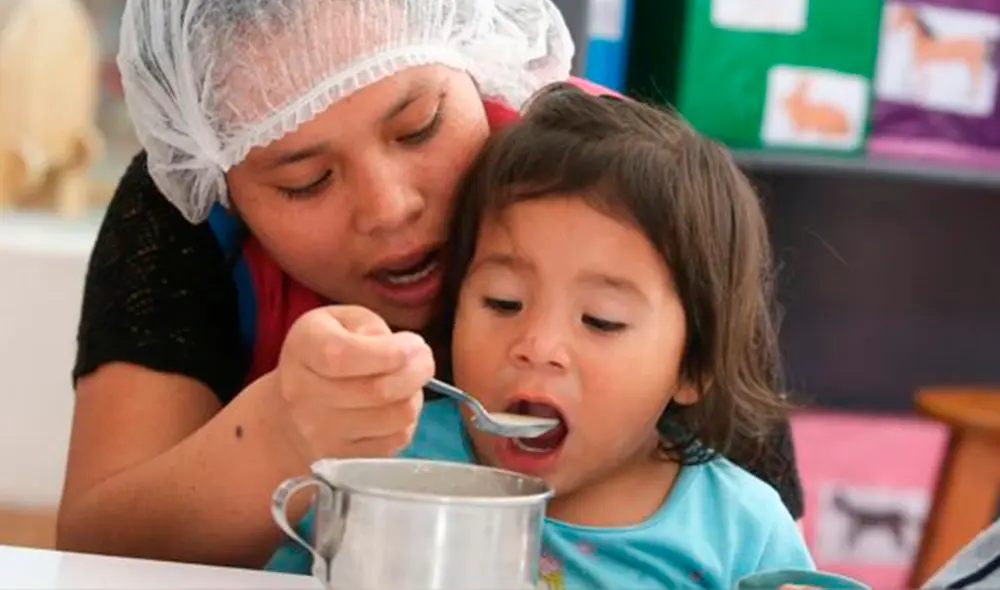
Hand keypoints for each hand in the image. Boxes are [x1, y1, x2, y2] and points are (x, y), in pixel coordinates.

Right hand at [276, 305, 433, 459]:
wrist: (289, 414)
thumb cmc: (323, 354)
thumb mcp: (342, 320)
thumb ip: (371, 327)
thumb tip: (404, 353)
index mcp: (303, 348)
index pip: (343, 356)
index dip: (389, 352)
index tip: (412, 344)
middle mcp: (302, 394)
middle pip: (379, 390)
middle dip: (417, 370)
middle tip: (422, 358)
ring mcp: (320, 433)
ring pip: (396, 416)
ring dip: (414, 395)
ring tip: (407, 382)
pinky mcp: (343, 459)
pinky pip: (397, 438)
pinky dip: (406, 420)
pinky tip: (395, 406)